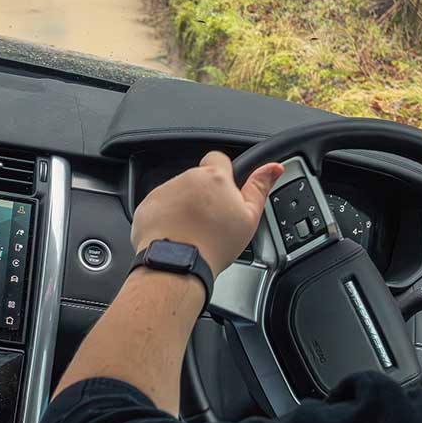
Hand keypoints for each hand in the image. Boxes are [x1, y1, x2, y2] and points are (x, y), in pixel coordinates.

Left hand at [131, 152, 283, 273]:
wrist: (178, 263)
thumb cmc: (215, 244)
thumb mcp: (249, 218)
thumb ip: (259, 187)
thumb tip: (274, 167)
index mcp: (214, 178)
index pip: (218, 159)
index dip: (222, 174)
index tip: (224, 192)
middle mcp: (187, 179)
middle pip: (198, 180)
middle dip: (203, 195)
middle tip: (211, 220)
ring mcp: (164, 191)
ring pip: (178, 193)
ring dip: (184, 206)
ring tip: (192, 231)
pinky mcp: (147, 206)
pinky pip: (160, 206)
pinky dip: (166, 217)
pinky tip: (176, 235)